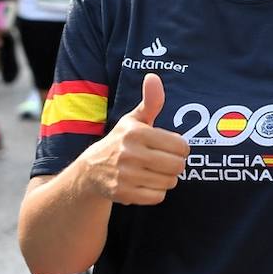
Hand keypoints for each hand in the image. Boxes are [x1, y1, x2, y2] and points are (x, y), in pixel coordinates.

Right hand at [80, 73, 189, 205]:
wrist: (91, 171)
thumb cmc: (121, 142)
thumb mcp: (134, 120)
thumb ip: (150, 101)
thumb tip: (153, 77)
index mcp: (136, 133)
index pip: (181, 145)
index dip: (179, 148)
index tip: (169, 147)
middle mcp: (129, 153)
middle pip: (178, 165)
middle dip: (175, 165)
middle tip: (163, 161)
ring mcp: (126, 175)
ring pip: (170, 182)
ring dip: (166, 179)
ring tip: (153, 172)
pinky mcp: (124, 194)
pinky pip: (158, 197)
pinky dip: (156, 192)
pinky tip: (145, 184)